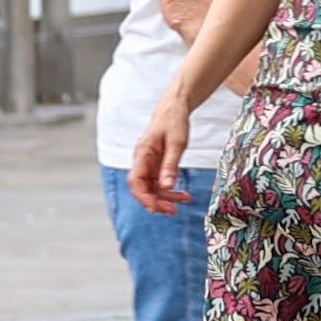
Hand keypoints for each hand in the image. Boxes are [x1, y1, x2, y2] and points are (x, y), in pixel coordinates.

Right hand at [126, 92, 193, 213]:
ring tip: (185, 200)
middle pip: (142, 188)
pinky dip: (169, 191)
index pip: (135, 181)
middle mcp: (141, 161)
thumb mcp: (177, 143)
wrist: (173, 109)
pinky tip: (182, 194)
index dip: (144, 197)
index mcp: (142, 154)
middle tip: (173, 211)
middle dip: (156, 202)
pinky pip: (158, 183)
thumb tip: (167, 187)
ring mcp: (148, 164)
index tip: (158, 207)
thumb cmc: (174, 122)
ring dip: (165, 198)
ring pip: (151, 188)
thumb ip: (171, 166)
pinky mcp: (156, 166)